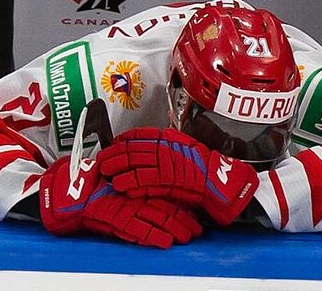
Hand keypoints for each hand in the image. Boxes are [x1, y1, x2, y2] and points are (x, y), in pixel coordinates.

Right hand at [38, 155, 204, 248]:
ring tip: (188, 237)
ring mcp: (124, 205)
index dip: (182, 202)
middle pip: (164, 206)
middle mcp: (132, 194)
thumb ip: (132, 183)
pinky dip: (152, 235)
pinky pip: (136, 228)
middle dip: (184, 219)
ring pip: (155, 217)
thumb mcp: (115, 181)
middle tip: (198, 229)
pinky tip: (165, 242)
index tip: (196, 211)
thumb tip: (156, 186)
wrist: (66, 193)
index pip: (164, 192)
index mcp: (134, 183)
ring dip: (174, 228)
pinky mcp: (113, 216)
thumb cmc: (90, 186)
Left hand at [97, 128, 256, 224]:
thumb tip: (140, 147)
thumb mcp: (180, 149)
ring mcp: (168, 162)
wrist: (221, 181)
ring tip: (106, 174)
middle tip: (101, 160)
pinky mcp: (171, 179)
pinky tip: (122, 186)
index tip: (111, 145)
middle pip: (131, 149)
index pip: (138, 135)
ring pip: (135, 164)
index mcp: (168, 138)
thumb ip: (162, 147)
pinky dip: (132, 183)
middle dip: (113, 155)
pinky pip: (147, 180)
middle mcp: (166, 147)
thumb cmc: (202, 167)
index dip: (121, 141)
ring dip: (118, 169)